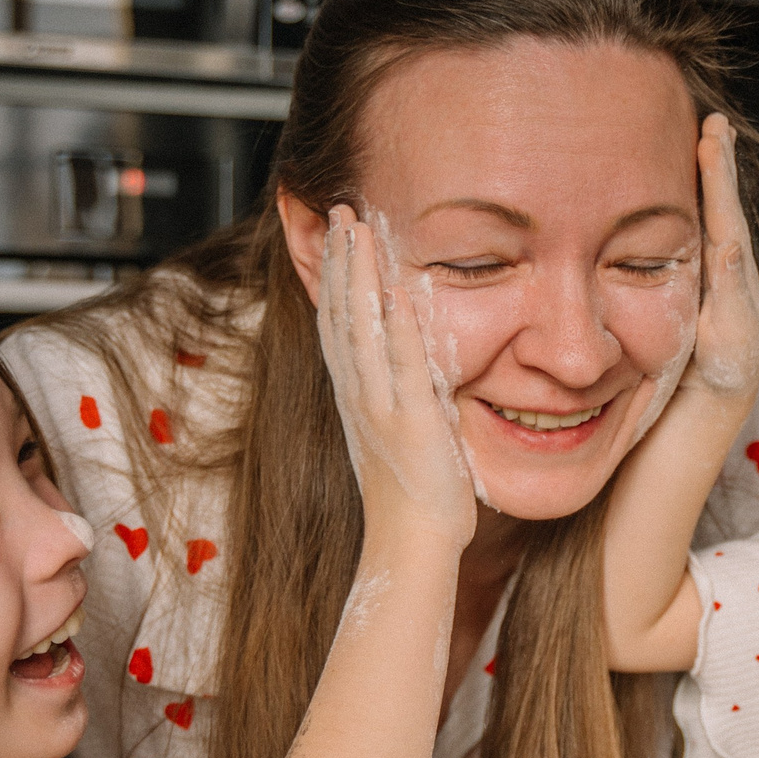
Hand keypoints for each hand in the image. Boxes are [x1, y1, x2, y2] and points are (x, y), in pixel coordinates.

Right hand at [314, 204, 475, 547]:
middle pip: (342, 314)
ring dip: (360, 275)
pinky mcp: (410, 421)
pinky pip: (403, 363)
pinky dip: (398, 324)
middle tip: (339, 210)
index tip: (338, 237)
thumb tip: (421, 380)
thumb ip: (410, 402)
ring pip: (363, 327)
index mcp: (358, 399)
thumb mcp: (405, 439)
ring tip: (358, 227)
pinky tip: (397, 287)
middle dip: (341, 260)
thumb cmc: (416, 504)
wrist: (412, 547)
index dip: (337, 278)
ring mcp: (381, 406)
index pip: (340, 325)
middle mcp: (360, 396)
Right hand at [685, 112, 758, 400]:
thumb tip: (732, 245)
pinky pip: (694, 230)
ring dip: (710, 173)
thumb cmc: (724, 367)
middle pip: (722, 201)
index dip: (718, 174)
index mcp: (733, 269)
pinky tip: (688, 183)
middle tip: (717, 120)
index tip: (713, 136)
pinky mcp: (695, 277)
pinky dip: (694, 201)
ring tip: (711, 134)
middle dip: (719, 160)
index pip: (725, 212)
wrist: (718, 392)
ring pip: (710, 210)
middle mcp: (726, 261)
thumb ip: (732, 290)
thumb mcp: (730, 331)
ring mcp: (712, 268)